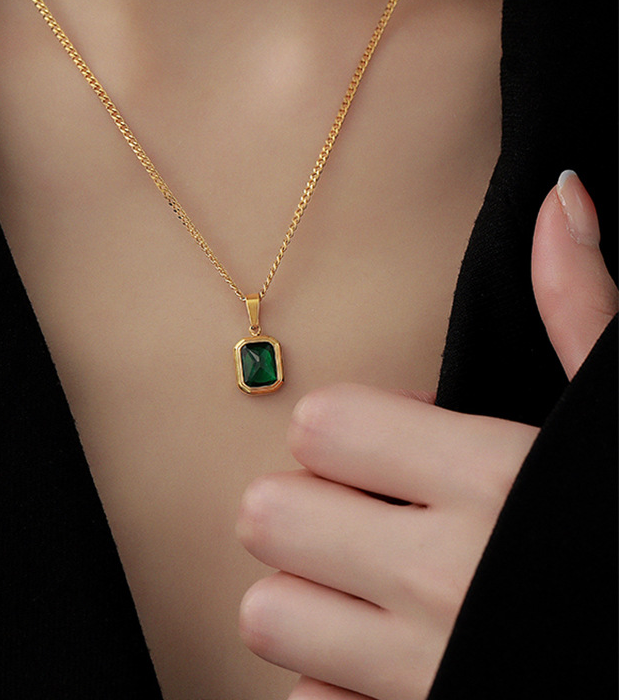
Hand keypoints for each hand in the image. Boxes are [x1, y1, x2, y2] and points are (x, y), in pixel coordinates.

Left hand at [236, 171, 617, 699]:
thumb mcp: (618, 429)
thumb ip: (584, 315)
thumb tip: (562, 200)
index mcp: (491, 482)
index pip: (320, 425)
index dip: (342, 432)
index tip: (381, 448)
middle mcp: (445, 579)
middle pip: (270, 514)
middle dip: (302, 511)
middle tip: (355, 517)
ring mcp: (421, 676)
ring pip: (268, 613)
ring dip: (301, 599)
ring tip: (358, 592)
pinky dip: (327, 684)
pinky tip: (383, 668)